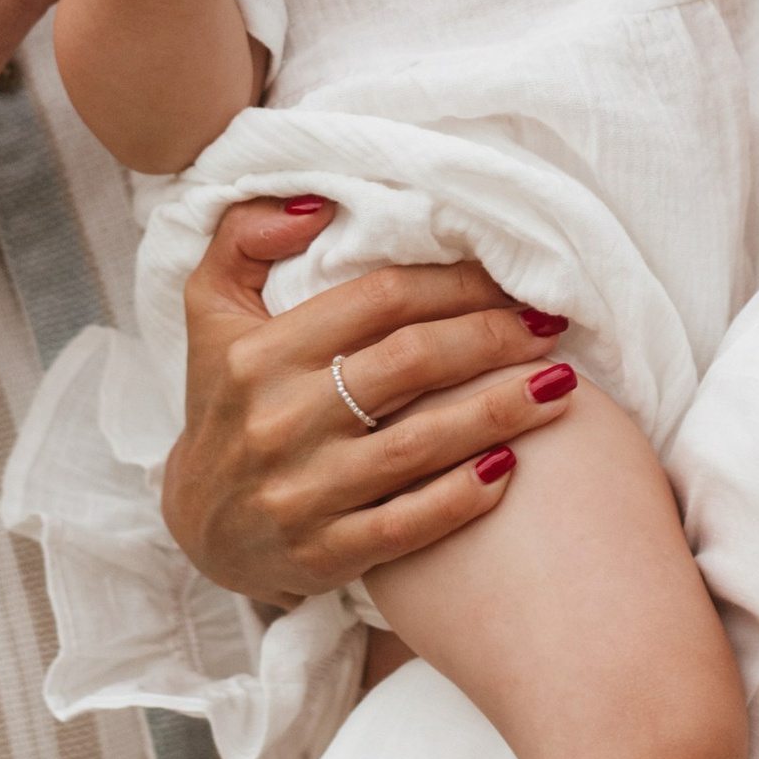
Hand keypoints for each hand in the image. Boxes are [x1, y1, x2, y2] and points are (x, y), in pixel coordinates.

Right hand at [163, 198, 581, 605]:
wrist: (197, 526)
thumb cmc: (226, 402)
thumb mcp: (211, 309)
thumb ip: (245, 237)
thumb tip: (317, 204)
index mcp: (259, 353)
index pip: (379, 300)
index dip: (455, 284)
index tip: (509, 280)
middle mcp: (278, 419)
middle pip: (411, 362)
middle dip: (493, 338)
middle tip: (550, 327)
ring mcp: (301, 491)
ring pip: (420, 443)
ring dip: (500, 411)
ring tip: (561, 387)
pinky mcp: (323, 553)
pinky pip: (409, 524)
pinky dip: (463, 497)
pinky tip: (511, 469)